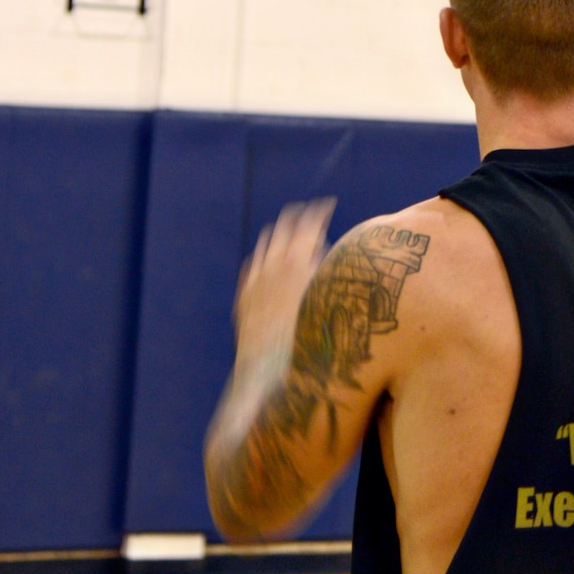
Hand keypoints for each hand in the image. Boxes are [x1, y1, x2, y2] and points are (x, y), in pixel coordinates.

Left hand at [233, 200, 334, 373]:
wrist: (270, 368)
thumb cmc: (307, 335)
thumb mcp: (324, 296)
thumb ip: (322, 267)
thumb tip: (320, 247)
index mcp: (297, 262)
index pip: (309, 224)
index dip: (320, 212)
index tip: (328, 205)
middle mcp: (273, 265)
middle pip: (285, 226)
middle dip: (299, 216)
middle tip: (309, 212)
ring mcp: (256, 279)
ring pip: (267, 243)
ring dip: (280, 234)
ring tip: (288, 230)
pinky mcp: (245, 294)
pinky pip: (253, 265)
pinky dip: (264, 256)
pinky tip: (268, 259)